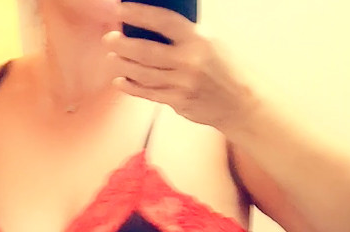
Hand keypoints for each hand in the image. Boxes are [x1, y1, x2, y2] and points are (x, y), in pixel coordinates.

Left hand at [105, 2, 255, 132]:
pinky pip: (149, 94)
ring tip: (112, 57)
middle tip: (109, 38)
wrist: (240, 103)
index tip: (120, 9)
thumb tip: (154, 23)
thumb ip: (185, 32)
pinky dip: (132, 87)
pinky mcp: (179, 103)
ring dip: (123, 65)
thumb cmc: (225, 68)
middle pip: (146, 51)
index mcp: (198, 40)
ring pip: (144, 74)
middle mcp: (189, 63)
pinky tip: (120, 80)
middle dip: (122, 44)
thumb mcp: (211, 40)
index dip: (138, 13)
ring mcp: (183, 85)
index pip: (162, 21)